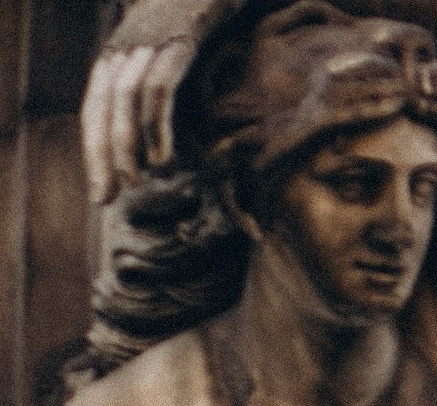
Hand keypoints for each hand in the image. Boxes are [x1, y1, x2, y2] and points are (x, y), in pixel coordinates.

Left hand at [83, 9, 230, 205]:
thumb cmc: (192, 29)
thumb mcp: (161, 61)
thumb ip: (149, 95)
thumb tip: (154, 149)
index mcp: (115, 58)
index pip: (93, 109)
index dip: (93, 153)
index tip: (100, 194)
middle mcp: (124, 50)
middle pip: (103, 106)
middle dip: (104, 154)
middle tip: (113, 195)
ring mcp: (150, 44)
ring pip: (127, 99)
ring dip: (130, 144)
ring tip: (139, 181)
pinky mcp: (178, 43)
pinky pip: (160, 88)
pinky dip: (158, 125)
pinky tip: (164, 157)